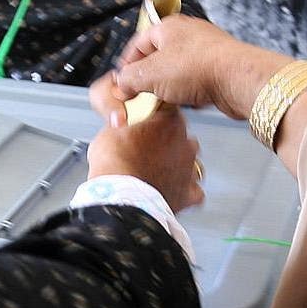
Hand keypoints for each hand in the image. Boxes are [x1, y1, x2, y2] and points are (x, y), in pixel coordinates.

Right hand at [86, 105, 204, 212]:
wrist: (121, 197)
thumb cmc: (115, 163)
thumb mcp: (112, 129)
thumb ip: (125, 121)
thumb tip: (122, 119)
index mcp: (169, 120)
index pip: (168, 110)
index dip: (155, 117)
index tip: (144, 124)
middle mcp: (185, 142)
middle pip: (181, 136)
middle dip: (167, 142)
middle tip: (146, 151)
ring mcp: (189, 168)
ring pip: (191, 162)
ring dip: (177, 165)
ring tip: (157, 172)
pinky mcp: (189, 193)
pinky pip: (194, 191)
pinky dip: (184, 191)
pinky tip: (170, 191)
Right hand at [90, 15, 293, 124]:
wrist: (238, 79)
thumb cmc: (196, 69)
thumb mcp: (150, 75)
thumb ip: (129, 79)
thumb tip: (120, 85)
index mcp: (168, 27)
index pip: (138, 43)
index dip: (126, 65)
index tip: (121, 83)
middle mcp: (187, 35)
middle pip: (158, 57)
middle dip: (147, 78)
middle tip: (139, 96)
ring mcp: (205, 51)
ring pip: (177, 71)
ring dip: (168, 87)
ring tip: (162, 102)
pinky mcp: (219, 68)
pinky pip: (195, 80)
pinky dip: (187, 92)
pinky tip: (186, 103)